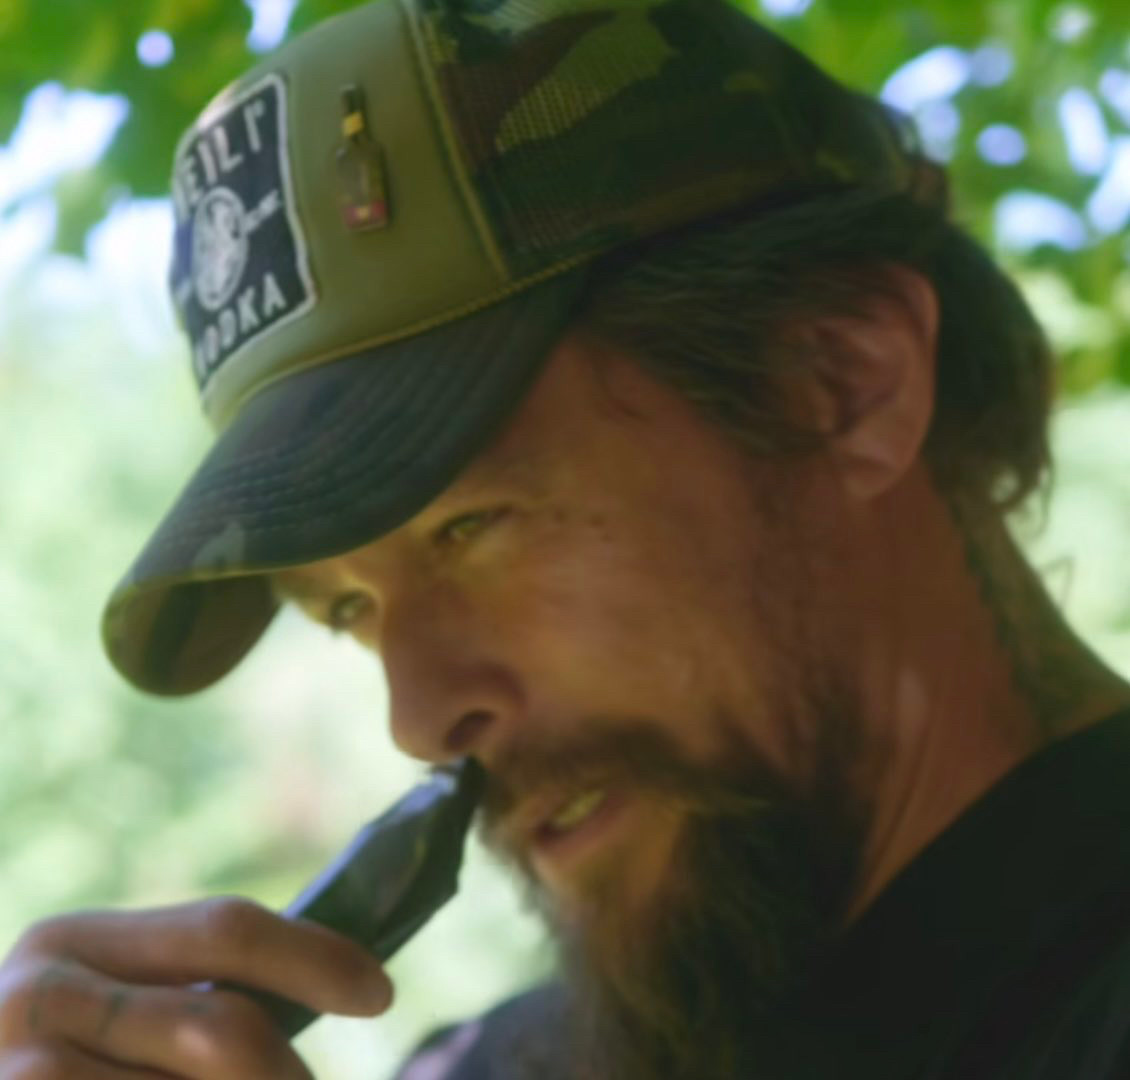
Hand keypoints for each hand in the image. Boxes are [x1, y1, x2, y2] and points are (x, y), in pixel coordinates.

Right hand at [0, 897, 392, 1077]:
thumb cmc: (78, 1071)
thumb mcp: (118, 1019)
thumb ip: (198, 999)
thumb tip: (356, 986)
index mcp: (72, 942)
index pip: (223, 929)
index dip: (314, 958)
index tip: (380, 993)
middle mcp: (35, 1002)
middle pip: (222, 1029)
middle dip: (289, 1075)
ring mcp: (19, 1078)